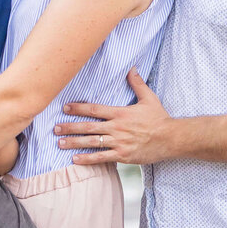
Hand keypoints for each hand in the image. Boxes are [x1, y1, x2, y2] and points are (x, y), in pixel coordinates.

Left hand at [53, 70, 173, 164]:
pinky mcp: (123, 155)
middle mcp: (116, 128)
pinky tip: (75, 159)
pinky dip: (87, 159)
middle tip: (55, 128)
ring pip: (91, 142)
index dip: (78, 108)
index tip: (65, 108)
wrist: (171, 138)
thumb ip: (137, 83)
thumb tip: (132, 68)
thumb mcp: (149, 98)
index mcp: (120, 113)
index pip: (94, 109)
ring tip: (59, 143)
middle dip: (69, 127)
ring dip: (74, 143)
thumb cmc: (159, 118)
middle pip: (88, 126)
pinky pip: (101, 158)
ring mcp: (119, 142)